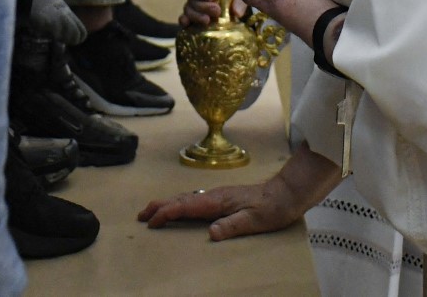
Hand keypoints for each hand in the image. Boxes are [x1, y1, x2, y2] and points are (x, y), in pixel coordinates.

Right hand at [137, 181, 301, 241]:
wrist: (285, 194)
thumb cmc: (271, 208)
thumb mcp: (254, 221)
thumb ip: (232, 226)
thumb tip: (210, 233)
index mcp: (217, 201)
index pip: (185, 206)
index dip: (166, 213)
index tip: (151, 222)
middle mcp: (213, 195)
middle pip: (180, 199)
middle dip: (159, 206)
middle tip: (141, 216)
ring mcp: (217, 195)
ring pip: (185, 198)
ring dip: (167, 204)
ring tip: (153, 213)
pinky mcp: (222, 198)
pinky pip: (194, 200)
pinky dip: (179, 204)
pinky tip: (179, 209)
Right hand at [180, 0, 248, 26]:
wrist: (249, 1)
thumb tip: (236, 13)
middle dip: (202, 5)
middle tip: (216, 11)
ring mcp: (196, 5)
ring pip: (188, 7)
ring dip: (196, 14)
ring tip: (207, 21)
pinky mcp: (195, 17)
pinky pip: (184, 17)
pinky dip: (184, 20)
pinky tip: (186, 23)